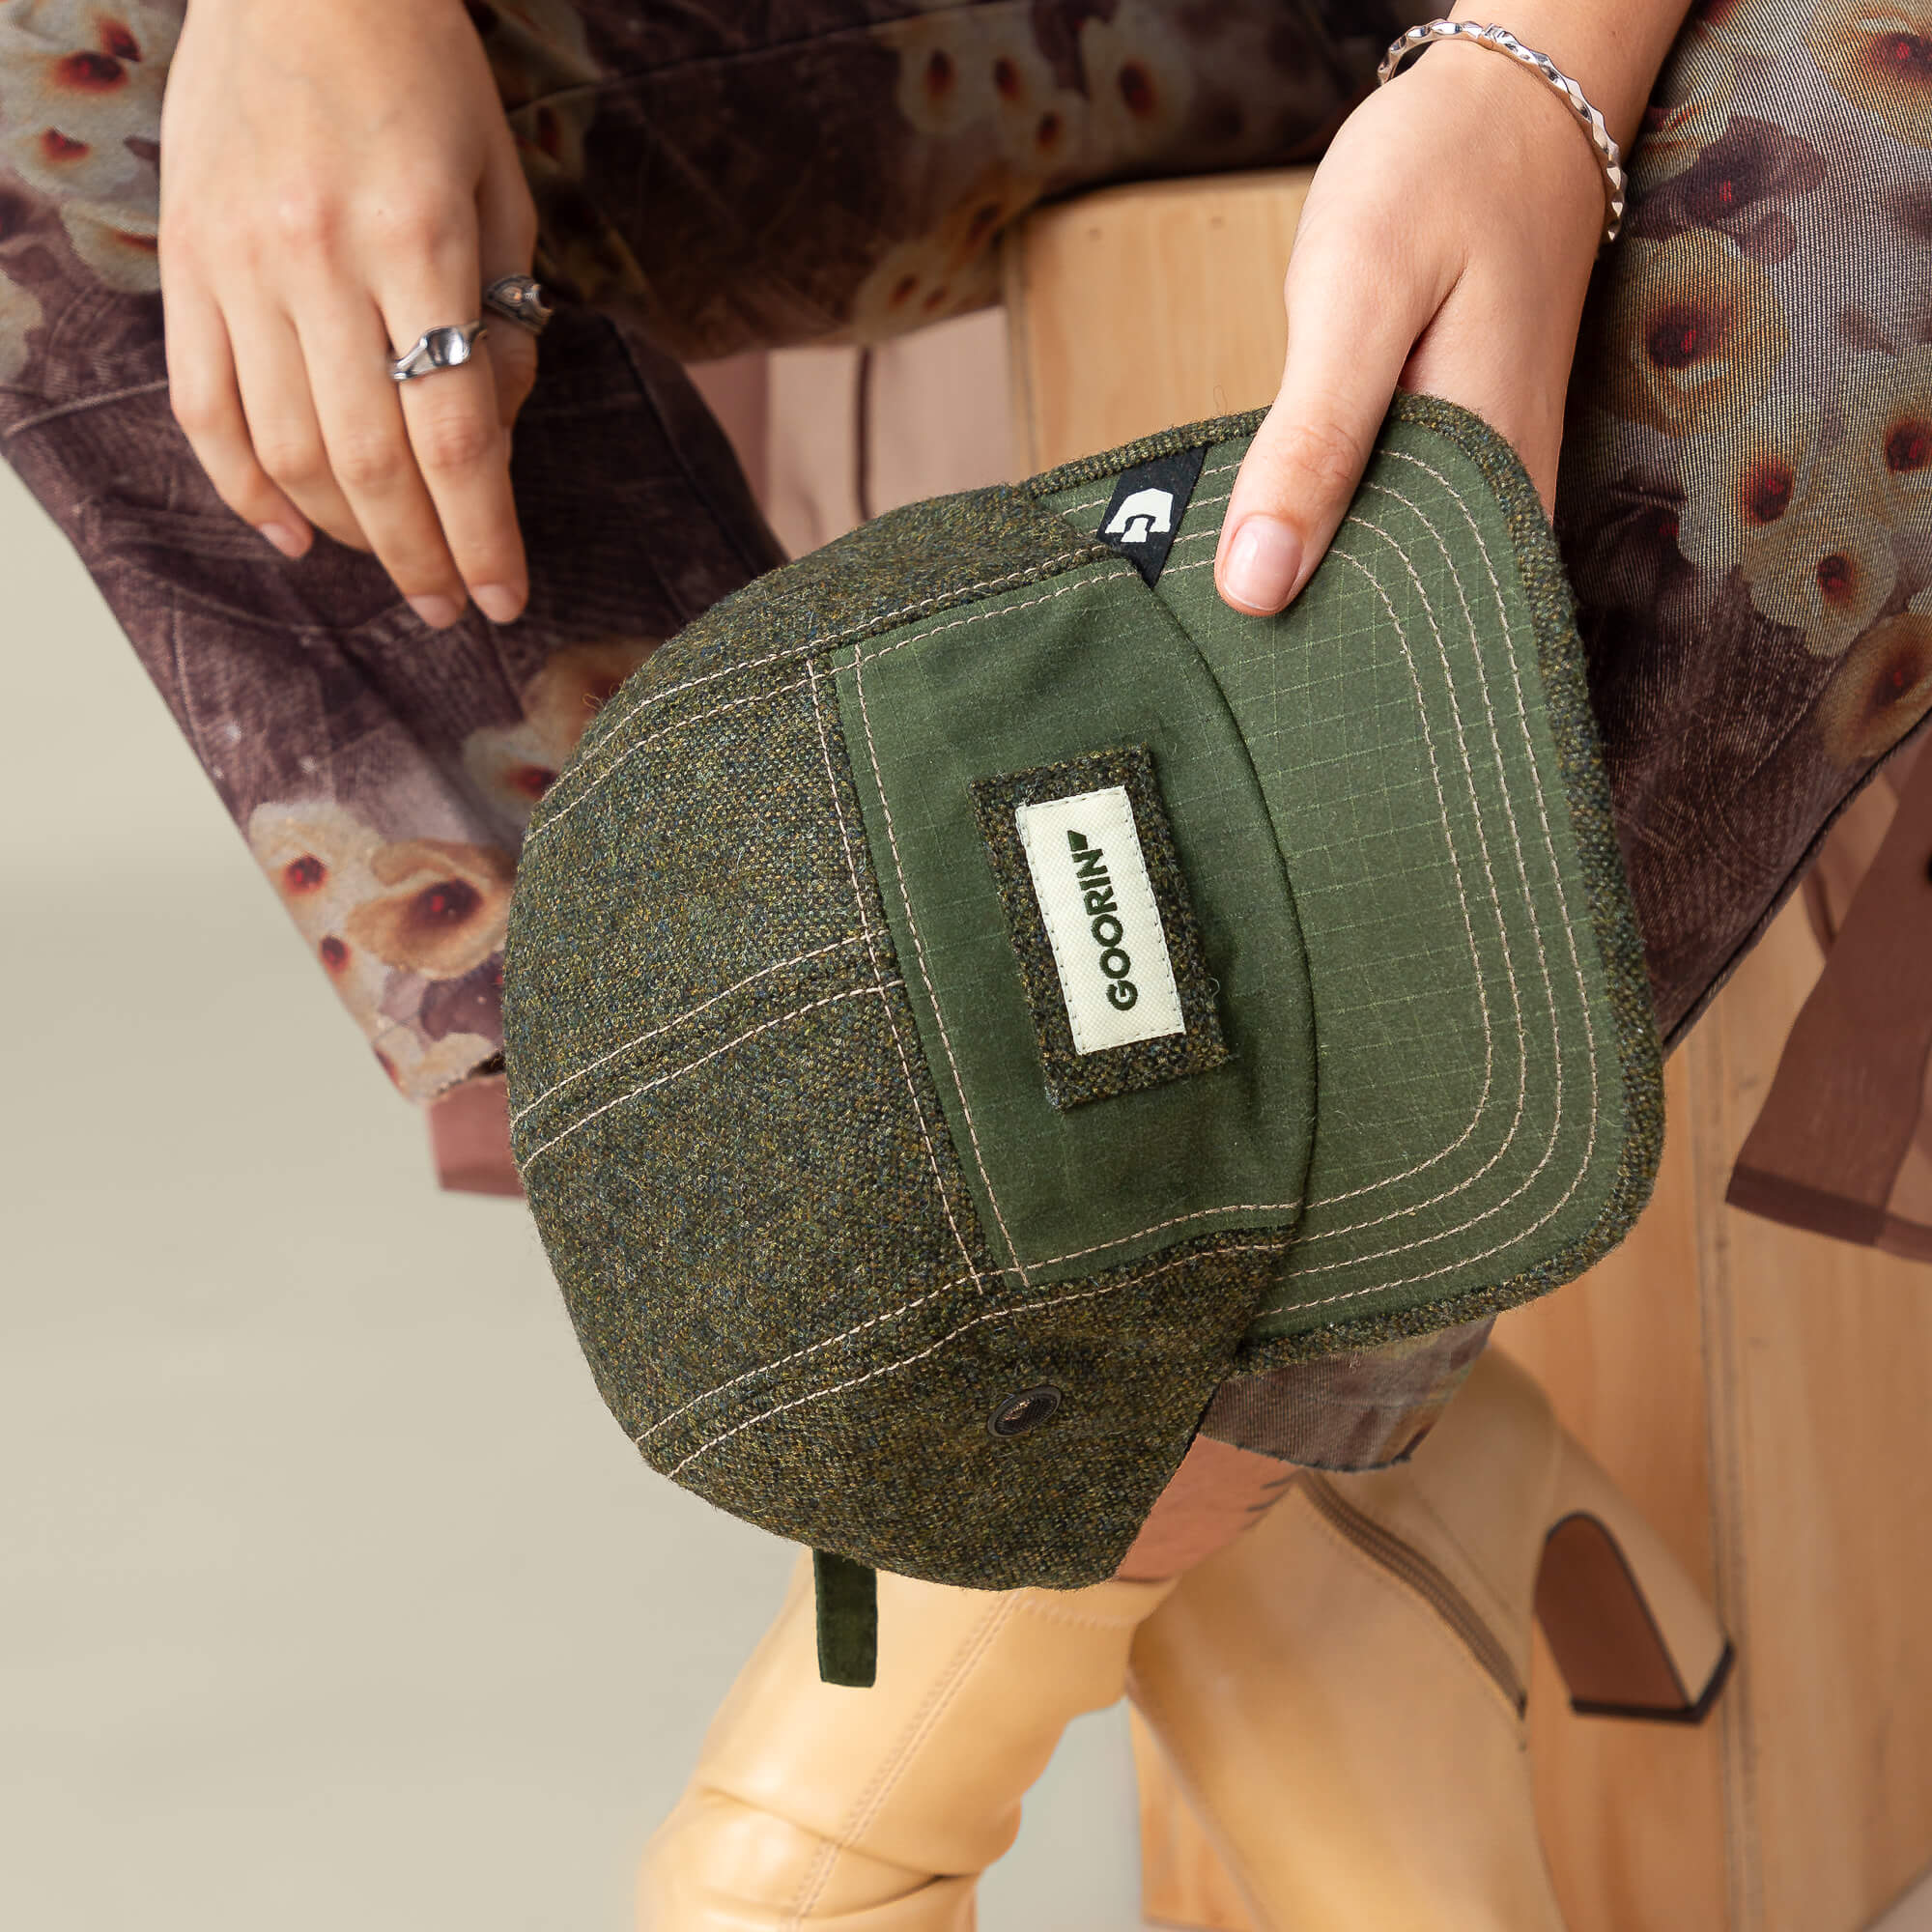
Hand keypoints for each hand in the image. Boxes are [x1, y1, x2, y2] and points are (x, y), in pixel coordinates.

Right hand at [158, 0, 537, 627]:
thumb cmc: (425, 79)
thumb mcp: (500, 193)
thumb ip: (501, 323)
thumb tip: (488, 443)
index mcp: (419, 239)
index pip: (455, 438)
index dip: (482, 538)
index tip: (504, 597)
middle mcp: (320, 259)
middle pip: (372, 465)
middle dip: (420, 558)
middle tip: (451, 609)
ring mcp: (238, 263)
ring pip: (284, 449)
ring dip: (344, 532)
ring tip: (391, 567)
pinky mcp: (185, 260)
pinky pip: (203, 404)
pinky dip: (243, 487)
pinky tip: (291, 534)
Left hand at [1215, 35, 1608, 617]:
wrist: (1509, 109)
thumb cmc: (1439, 184)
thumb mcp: (1357, 298)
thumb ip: (1311, 443)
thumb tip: (1254, 589)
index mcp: (1494, 489)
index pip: (1403, 639)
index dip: (1316, 669)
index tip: (1236, 689)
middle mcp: (1509, 508)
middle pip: (1398, 622)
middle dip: (1309, 642)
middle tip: (1216, 658)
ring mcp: (1492, 489)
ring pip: (1394, 581)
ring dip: (1319, 593)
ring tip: (1233, 617)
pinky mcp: (1464, 466)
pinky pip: (1396, 533)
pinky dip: (1337, 540)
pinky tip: (1277, 544)